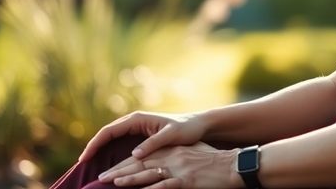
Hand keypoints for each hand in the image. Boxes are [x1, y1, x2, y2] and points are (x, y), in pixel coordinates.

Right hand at [80, 111, 205, 161]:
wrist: (198, 125)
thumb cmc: (186, 129)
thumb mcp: (171, 135)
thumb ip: (153, 143)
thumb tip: (134, 155)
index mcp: (138, 118)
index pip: (109, 131)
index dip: (95, 144)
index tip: (85, 157)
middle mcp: (134, 121)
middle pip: (107, 133)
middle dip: (93, 146)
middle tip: (81, 163)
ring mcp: (136, 127)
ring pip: (112, 137)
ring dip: (100, 148)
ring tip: (88, 163)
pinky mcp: (140, 134)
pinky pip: (120, 142)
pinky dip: (110, 150)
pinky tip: (106, 162)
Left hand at [98, 143, 243, 188]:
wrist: (235, 166)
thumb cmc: (216, 163)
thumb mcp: (194, 155)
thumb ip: (177, 159)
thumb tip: (160, 167)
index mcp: (173, 151)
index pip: (143, 157)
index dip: (125, 163)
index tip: (110, 170)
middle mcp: (173, 157)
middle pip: (140, 164)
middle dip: (119, 170)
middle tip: (101, 177)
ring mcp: (179, 169)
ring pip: (148, 173)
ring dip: (128, 178)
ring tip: (112, 182)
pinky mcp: (187, 180)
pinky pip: (164, 186)